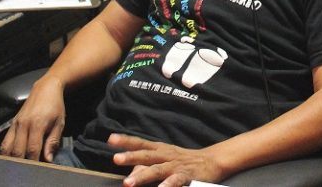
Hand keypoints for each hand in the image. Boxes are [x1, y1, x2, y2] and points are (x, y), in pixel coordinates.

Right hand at [0, 76, 66, 161]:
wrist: (45, 89)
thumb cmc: (55, 105)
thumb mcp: (59, 123)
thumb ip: (53, 141)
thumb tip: (48, 159)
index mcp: (37, 124)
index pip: (33, 149)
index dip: (34, 162)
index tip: (38, 169)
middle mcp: (24, 124)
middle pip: (17, 151)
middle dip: (22, 163)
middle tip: (28, 169)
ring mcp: (16, 124)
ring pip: (7, 148)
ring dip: (11, 159)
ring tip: (19, 165)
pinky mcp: (11, 123)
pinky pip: (5, 141)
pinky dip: (6, 151)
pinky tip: (12, 156)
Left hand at [109, 134, 225, 186]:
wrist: (211, 161)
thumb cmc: (183, 161)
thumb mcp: (165, 159)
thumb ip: (147, 166)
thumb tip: (131, 173)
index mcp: (159, 149)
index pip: (140, 143)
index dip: (126, 141)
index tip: (110, 139)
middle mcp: (166, 155)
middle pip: (146, 155)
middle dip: (131, 157)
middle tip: (115, 159)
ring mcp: (176, 165)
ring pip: (157, 170)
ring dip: (143, 176)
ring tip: (128, 183)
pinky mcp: (187, 175)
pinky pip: (176, 181)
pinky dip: (168, 185)